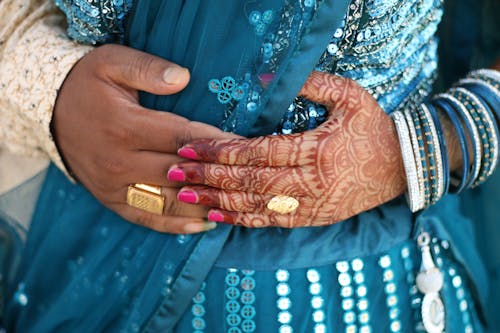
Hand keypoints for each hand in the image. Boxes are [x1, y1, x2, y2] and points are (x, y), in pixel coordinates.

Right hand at [53, 44, 236, 232]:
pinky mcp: (111, 200)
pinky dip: (176, 225)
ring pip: (167, 203)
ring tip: (234, 206)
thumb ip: (147, 69)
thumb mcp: (111, 63)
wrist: (49, 112)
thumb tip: (183, 78)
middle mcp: (119, 162)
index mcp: (124, 127)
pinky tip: (203, 224)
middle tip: (249, 178)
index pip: (183, 139)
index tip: (245, 147)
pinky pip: (146, 219)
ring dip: (202, 206)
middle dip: (217, 176)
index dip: (217, 144)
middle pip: (180, 175)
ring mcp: (114, 186)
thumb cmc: (88, 84)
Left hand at [167, 72, 405, 226]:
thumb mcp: (350, 96)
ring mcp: (310, 204)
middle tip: (173, 174)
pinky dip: (242, 220)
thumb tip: (267, 79)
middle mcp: (309, 182)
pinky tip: (217, 217)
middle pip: (248, 181)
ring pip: (255, 205)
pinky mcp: (312, 217)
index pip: (258, 152)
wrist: (402, 166)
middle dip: (208, 177)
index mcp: (316, 150)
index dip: (221, 151)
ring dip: (217, 201)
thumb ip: (312, 84)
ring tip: (185, 197)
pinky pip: (271, 222)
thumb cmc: (372, 127)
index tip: (190, 147)